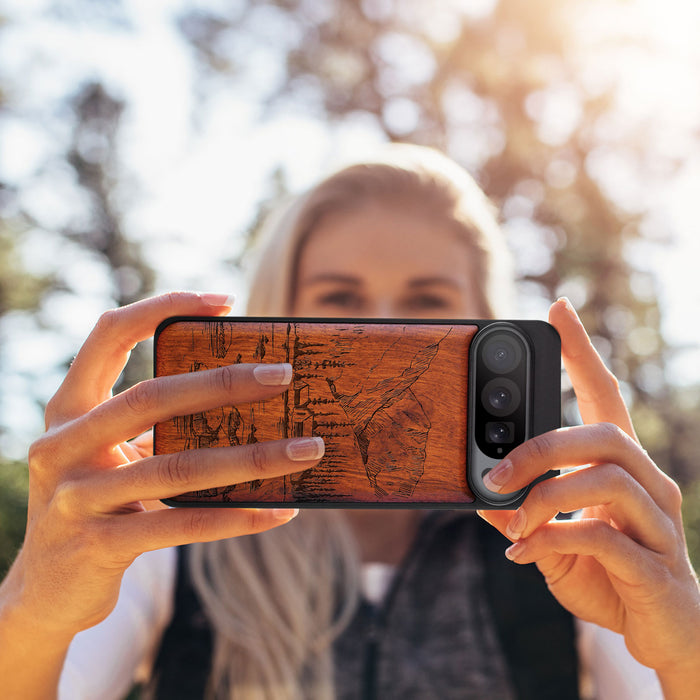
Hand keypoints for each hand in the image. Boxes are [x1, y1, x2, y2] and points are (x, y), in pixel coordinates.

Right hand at [3, 292, 323, 640]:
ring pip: (178, 467)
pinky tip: (281, 511)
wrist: (46, 590)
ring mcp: (76, 498)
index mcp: (68, 409)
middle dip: (224, 382)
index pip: (108, 334)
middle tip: (285, 374)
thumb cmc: (98, 503)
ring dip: (253, 458)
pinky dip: (237, 517)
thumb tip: (247, 397)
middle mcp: (62, 446)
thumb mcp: (112, 455)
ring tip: (307, 450)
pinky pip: (183, 525)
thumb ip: (155, 426)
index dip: (162, 307)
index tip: (225, 301)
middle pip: (152, 397)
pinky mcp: (98, 546)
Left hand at [478, 298, 699, 691]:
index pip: (605, 395)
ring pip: (607, 479)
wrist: (664, 635)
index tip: (558, 309)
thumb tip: (480, 497)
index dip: (582, 352)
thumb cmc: (609, 577)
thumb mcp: (553, 541)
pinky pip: (604, 538)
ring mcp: (659, 524)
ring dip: (545, 497)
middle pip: (604, 434)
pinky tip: (524, 554)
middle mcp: (650, 484)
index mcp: (622, 468)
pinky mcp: (657, 566)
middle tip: (495, 472)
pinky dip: (553, 540)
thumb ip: (523, 516)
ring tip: (512, 522)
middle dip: (541, 447)